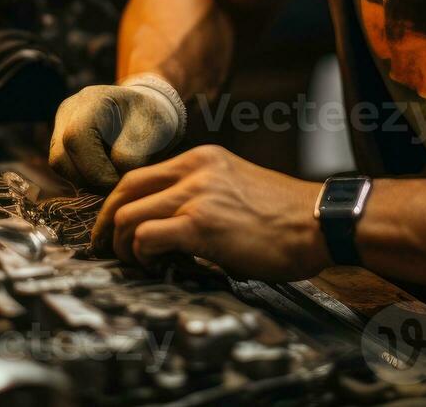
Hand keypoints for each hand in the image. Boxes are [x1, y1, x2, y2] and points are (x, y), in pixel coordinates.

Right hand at [48, 75, 186, 191]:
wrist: (147, 113)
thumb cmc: (152, 119)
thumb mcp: (154, 131)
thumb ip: (133, 153)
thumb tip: (111, 174)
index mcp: (92, 100)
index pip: (76, 138)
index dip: (95, 169)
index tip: (119, 182)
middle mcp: (69, 111)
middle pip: (61, 157)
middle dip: (90, 179)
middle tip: (117, 185)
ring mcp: (61, 126)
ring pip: (61, 167)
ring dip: (86, 181)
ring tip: (113, 178)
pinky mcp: (60, 142)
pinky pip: (65, 169)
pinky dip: (84, 178)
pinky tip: (105, 174)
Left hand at [91, 145, 330, 281]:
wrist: (319, 221)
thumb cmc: (285, 216)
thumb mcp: (235, 188)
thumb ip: (201, 196)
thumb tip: (170, 226)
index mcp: (202, 159)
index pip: (139, 175)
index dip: (117, 205)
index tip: (113, 228)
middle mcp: (194, 170)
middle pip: (124, 191)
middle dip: (107, 225)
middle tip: (106, 249)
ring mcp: (196, 194)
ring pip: (127, 215)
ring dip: (123, 246)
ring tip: (138, 264)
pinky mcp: (201, 224)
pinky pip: (147, 237)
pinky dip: (142, 255)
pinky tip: (157, 266)